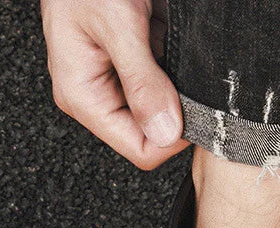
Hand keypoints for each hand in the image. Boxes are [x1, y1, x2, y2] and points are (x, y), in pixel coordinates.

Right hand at [40, 0, 187, 169]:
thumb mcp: (118, 26)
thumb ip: (142, 82)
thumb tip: (166, 132)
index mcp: (84, 98)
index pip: (139, 149)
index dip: (173, 136)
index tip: (195, 105)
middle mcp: (95, 97)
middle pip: (149, 132)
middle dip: (176, 107)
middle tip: (186, 67)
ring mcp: (110, 81)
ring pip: (158, 107)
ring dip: (175, 83)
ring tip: (169, 42)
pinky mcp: (125, 63)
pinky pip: (158, 79)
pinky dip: (173, 63)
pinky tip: (166, 34)